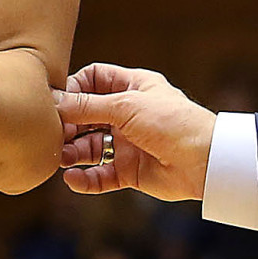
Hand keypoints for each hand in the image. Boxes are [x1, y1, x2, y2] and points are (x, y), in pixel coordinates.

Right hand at [55, 64, 214, 202]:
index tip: (57, 101)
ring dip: (73, 152)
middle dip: (69, 124)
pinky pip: (101, 176)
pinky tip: (73, 179)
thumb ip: (87, 105)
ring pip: (90, 147)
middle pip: (87, 115)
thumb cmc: (172, 122)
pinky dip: (86, 179)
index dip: (74, 89)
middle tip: (54, 134)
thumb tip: (53, 101)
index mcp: (133, 87)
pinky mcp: (131, 171)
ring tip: (61, 158)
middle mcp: (129, 113)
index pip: (94, 79)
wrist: (204, 160)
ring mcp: (129, 143)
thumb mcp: (125, 106)